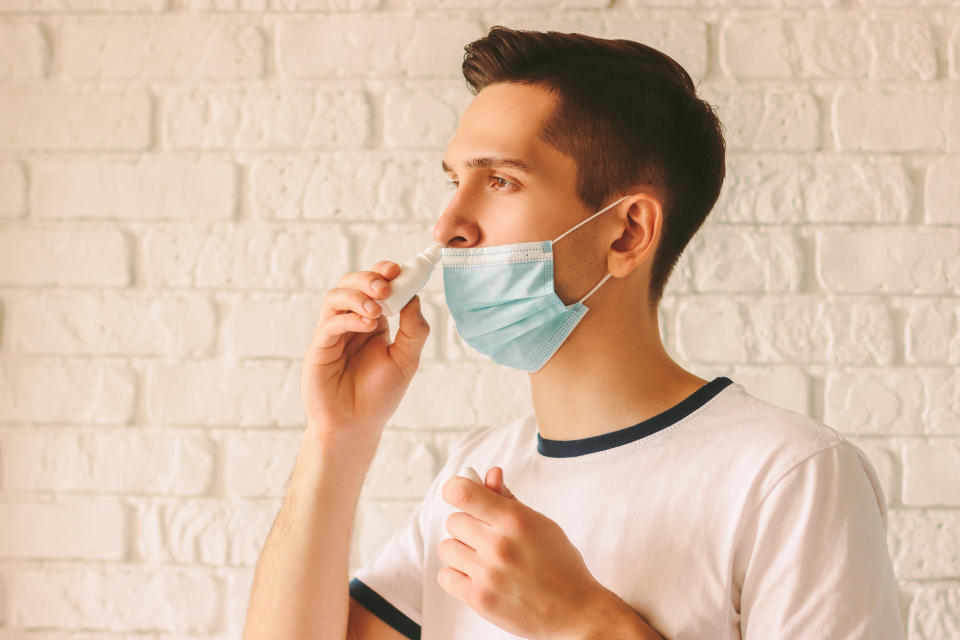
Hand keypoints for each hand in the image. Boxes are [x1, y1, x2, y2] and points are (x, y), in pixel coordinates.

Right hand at [300, 261, 429, 451]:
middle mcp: (350, 322)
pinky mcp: (319, 348)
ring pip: (336, 297)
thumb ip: (414, 329)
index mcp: (372, 322)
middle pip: (351, 283)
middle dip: (369, 278)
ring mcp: (332, 333)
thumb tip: (414, 297)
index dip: (385, 273)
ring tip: (377, 309)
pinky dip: (348, 318)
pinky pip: (329, 323)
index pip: (375, 286)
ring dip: (358, 295)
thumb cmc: (379, 395)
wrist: (356, 426)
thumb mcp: (406, 359)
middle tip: (386, 285)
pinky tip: (367, 325)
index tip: (399, 270)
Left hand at [437, 467, 608, 639]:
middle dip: (468, 526)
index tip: (459, 495)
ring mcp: (487, 573)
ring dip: (461, 551)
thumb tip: (489, 474)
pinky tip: (477, 576)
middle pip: (453, 520)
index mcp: (515, 520)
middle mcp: (498, 544)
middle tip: (487, 537)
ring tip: (483, 559)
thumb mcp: (540, 524)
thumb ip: (508, 499)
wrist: (576, 611)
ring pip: (447, 548)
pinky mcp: (479, 599)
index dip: (456, 489)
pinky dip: (457, 576)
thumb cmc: (560, 565)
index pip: (462, 493)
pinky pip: (445, 577)